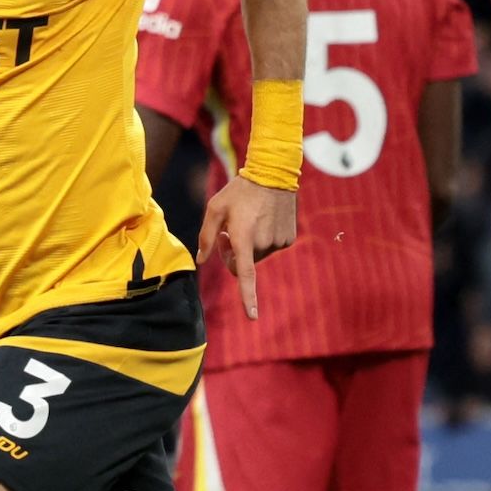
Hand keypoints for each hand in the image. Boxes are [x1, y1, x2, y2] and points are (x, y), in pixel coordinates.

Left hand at [196, 175, 296, 319]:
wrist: (273, 173)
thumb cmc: (239, 190)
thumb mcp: (215, 208)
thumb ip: (206, 236)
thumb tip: (201, 260)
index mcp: (244, 238)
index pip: (245, 274)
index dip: (247, 298)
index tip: (252, 317)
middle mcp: (263, 243)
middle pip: (244, 264)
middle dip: (234, 255)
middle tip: (227, 234)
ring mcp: (279, 242)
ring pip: (258, 256)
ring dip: (250, 246)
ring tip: (248, 221)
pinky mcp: (289, 238)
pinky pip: (272, 247)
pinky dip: (264, 239)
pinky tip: (263, 220)